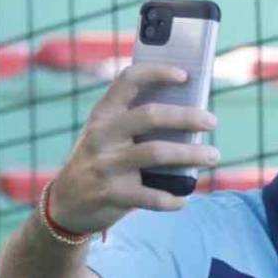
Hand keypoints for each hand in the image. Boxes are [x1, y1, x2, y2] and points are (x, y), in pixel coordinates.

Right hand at [48, 63, 219, 233]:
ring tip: (214, 156)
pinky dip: (173, 198)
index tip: (184, 74)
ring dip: (192, 154)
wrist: (64, 205)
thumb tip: (191, 117)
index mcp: (103, 115)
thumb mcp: (106, 136)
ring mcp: (105, 165)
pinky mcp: (111, 194)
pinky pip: (151, 195)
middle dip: (187, 116)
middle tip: (212, 121)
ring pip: (157, 153)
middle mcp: (102, 135)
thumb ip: (136, 124)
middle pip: (150, 116)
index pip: (128, 81)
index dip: (156, 72)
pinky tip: (184, 198)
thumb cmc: (99, 162)